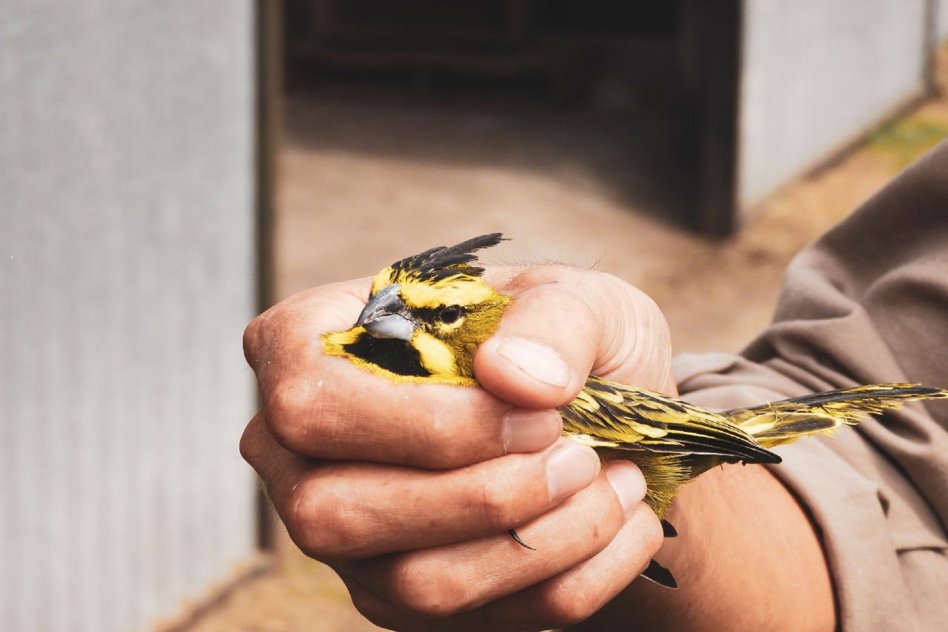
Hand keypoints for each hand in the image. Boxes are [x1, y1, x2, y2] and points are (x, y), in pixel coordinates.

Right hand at [240, 265, 669, 629]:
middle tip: (580, 456)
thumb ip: (551, 320)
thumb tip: (515, 377)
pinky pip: (473, 620)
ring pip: (414, 581)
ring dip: (540, 542)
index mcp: (311, 347)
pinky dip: (569, 575)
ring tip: (613, 484)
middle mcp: (301, 451)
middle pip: (335, 513)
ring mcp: (345, 533)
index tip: (539, 413)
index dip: (427, 423)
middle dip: (485, 497)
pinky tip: (620, 523)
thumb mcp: (576, 298)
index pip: (311, 402)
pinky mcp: (397, 594)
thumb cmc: (559, 340)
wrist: (599, 415)